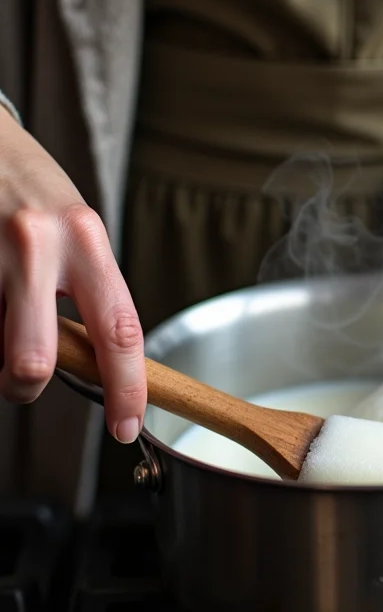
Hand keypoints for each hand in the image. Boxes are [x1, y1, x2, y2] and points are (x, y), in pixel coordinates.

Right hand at [0, 106, 145, 441]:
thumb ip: (85, 289)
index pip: (120, 330)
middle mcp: (38, 244)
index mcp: (86, 239)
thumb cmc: (32, 187)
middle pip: (35, 360)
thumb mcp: (77, 230)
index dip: (128, 388)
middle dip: (27, 385)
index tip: (128, 424)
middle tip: (25, 379)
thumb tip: (87, 359)